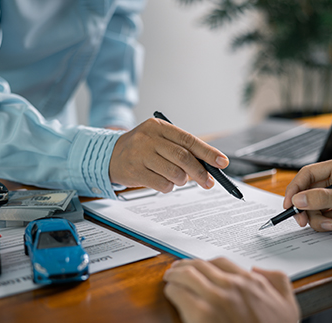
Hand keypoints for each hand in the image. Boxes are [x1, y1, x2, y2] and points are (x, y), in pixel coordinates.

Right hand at [109, 118, 228, 192]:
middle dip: (200, 172)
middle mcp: (149, 138)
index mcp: (159, 126)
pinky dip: (168, 187)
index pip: (189, 139)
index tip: (222, 162)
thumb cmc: (141, 148)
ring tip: (179, 179)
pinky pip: (162, 184)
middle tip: (209, 182)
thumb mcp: (159, 140)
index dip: (208, 152)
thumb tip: (209, 165)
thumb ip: (181, 148)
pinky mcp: (135, 171)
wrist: (109, 155)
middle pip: (183, 157)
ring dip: (182, 180)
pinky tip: (163, 181)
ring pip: (174, 173)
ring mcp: (140, 154)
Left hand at [163, 258, 299, 322]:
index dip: (207, 263)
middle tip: (179, 268)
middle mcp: (233, 285)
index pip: (221, 262)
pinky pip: (179, 292)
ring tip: (170, 276)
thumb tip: (258, 269)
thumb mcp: (288, 306)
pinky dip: (172, 289)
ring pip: (187, 274)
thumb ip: (278, 281)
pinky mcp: (201, 314)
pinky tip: (170, 292)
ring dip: (175, 273)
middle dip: (187, 265)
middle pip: (201, 265)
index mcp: (251, 282)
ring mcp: (216, 297)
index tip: (200, 267)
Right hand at [283, 154, 331, 231]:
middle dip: (304, 207)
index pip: (308, 174)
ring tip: (328, 224)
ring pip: (313, 207)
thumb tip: (299, 199)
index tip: (289, 203)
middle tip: (301, 219)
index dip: (296, 188)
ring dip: (316, 218)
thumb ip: (323, 198)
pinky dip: (323, 223)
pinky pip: (322, 217)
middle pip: (308, 192)